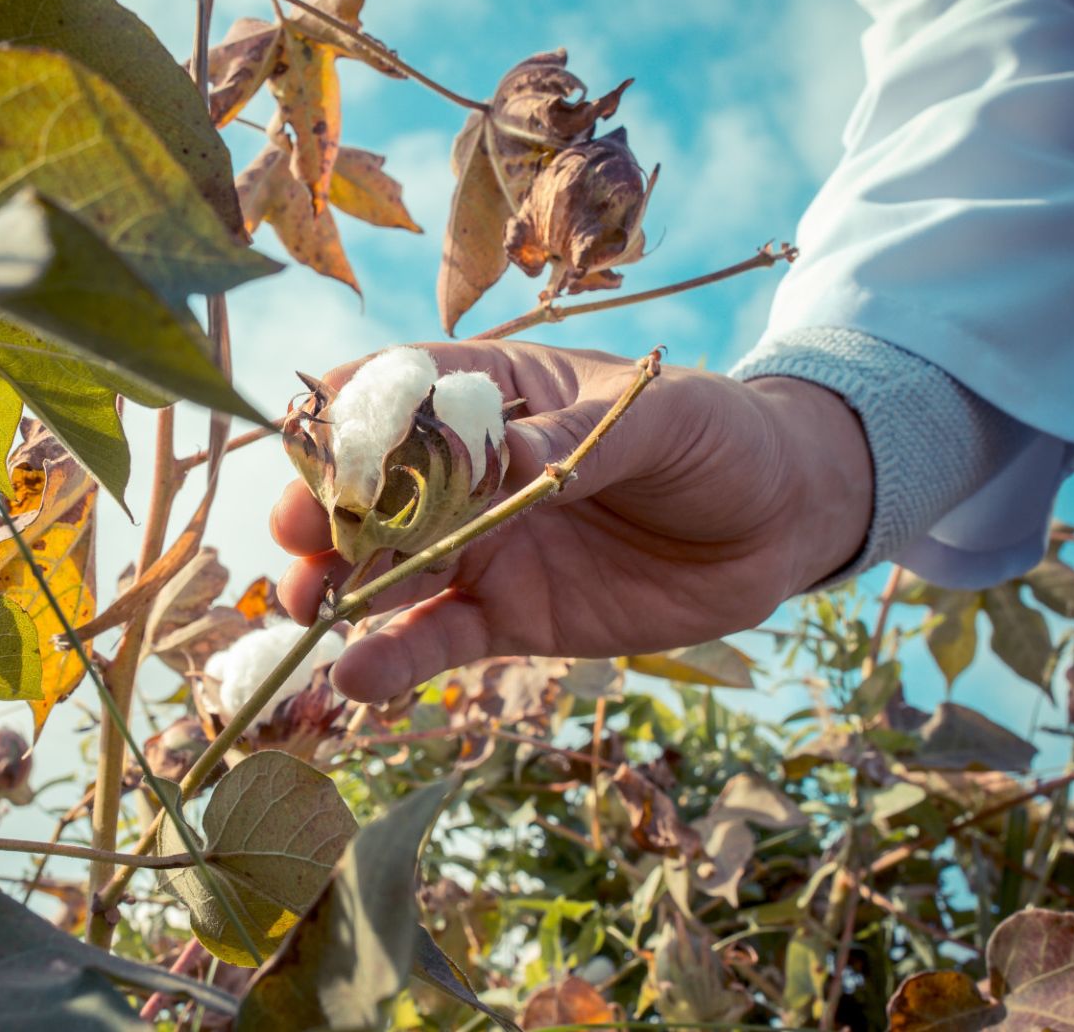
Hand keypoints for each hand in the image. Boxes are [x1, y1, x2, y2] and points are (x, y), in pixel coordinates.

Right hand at [269, 341, 872, 702]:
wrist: (776, 523)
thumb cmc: (715, 436)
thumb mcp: (658, 419)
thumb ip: (575, 441)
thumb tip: (506, 456)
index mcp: (494, 395)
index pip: (400, 394)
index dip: (351, 417)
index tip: (312, 444)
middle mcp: (466, 473)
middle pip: (373, 490)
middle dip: (326, 511)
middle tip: (298, 539)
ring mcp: (479, 547)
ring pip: (386, 571)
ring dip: (338, 590)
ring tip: (309, 614)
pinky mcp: (504, 617)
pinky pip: (435, 641)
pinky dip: (392, 661)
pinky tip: (356, 680)